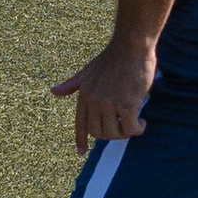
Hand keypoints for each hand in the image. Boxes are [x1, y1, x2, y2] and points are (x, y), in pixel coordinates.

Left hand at [52, 39, 154, 154]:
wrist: (131, 45)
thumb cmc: (113, 57)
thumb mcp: (88, 71)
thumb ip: (73, 84)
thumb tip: (54, 91)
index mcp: (84, 94)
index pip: (80, 124)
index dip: (80, 139)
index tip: (81, 152)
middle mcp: (94, 101)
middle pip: (99, 132)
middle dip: (112, 134)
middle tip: (124, 127)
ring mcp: (109, 103)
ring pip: (115, 133)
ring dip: (126, 133)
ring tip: (135, 123)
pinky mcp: (127, 104)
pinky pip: (131, 128)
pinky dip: (138, 129)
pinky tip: (142, 122)